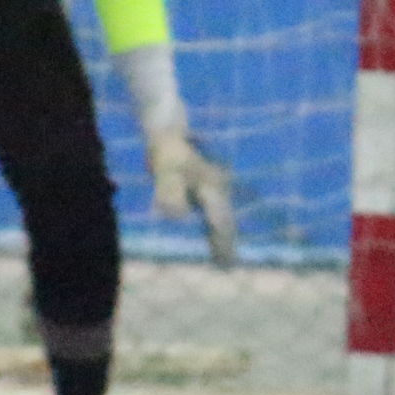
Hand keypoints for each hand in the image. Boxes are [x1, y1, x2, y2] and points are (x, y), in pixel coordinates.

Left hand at [146, 130, 237, 267]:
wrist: (168, 127)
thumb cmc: (168, 151)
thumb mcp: (166, 172)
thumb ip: (170, 192)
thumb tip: (176, 216)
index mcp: (212, 189)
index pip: (219, 223)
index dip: (222, 244)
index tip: (226, 266)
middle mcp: (218, 189)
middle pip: (224, 221)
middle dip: (226, 243)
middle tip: (228, 267)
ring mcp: (213, 186)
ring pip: (220, 215)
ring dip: (221, 234)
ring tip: (222, 254)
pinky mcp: (204, 184)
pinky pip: (212, 209)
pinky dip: (214, 222)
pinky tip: (212, 227)